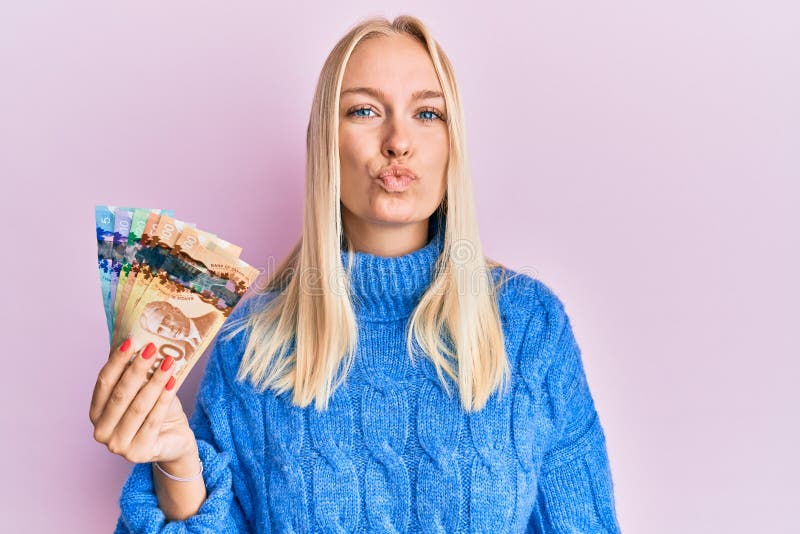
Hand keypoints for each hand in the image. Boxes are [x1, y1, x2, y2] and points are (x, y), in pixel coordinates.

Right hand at [90, 339, 196, 464]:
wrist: (174, 440)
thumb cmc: (154, 411)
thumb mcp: (142, 389)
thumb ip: (132, 370)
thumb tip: (132, 338)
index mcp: (96, 413)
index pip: (104, 382)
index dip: (117, 361)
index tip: (131, 341)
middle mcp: (101, 431)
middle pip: (120, 394)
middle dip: (137, 369)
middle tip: (152, 348)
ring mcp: (118, 446)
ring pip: (138, 407)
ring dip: (154, 381)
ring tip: (169, 362)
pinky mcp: (138, 453)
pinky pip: (153, 420)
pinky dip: (164, 399)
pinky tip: (172, 382)